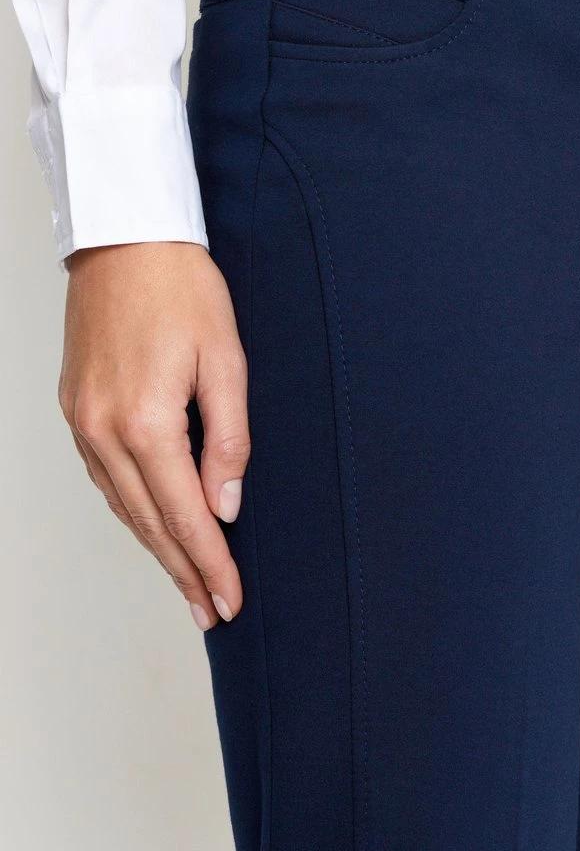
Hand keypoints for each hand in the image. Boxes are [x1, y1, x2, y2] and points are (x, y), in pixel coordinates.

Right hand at [59, 242, 249, 631]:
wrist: (125, 238)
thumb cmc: (182, 287)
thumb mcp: (227, 358)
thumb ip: (230, 436)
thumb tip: (226, 503)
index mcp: (146, 421)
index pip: (185, 515)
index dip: (211, 563)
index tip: (231, 600)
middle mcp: (104, 431)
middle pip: (149, 522)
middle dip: (185, 572)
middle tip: (212, 612)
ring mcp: (83, 422)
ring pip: (123, 506)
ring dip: (157, 547)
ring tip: (188, 582)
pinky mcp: (76, 408)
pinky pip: (105, 477)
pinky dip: (132, 509)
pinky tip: (152, 525)